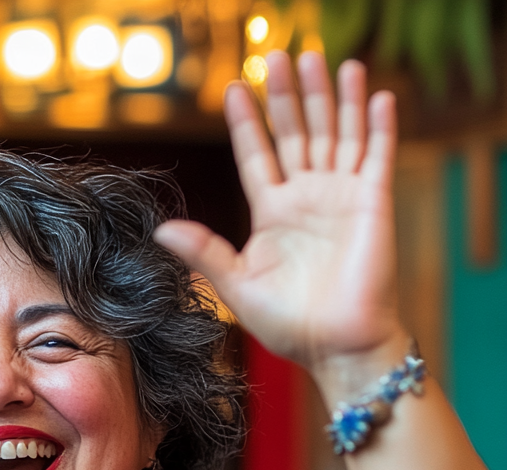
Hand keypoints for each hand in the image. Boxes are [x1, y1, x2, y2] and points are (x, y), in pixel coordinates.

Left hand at [155, 51, 408, 376]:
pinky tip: (376, 94)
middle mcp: (306, 198)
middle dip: (289, 94)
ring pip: (337, 133)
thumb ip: (203, 252)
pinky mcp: (374, 203)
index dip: (247, 122)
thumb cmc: (287, 323)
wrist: (334, 345)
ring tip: (324, 59)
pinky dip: (379, 125)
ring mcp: (341, 197)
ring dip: (333, 97)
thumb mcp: (236, 285)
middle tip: (280, 53)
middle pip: (296, 132)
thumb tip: (161, 229)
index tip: (233, 88)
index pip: (257, 156)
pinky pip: (378, 155)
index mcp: (272, 213)